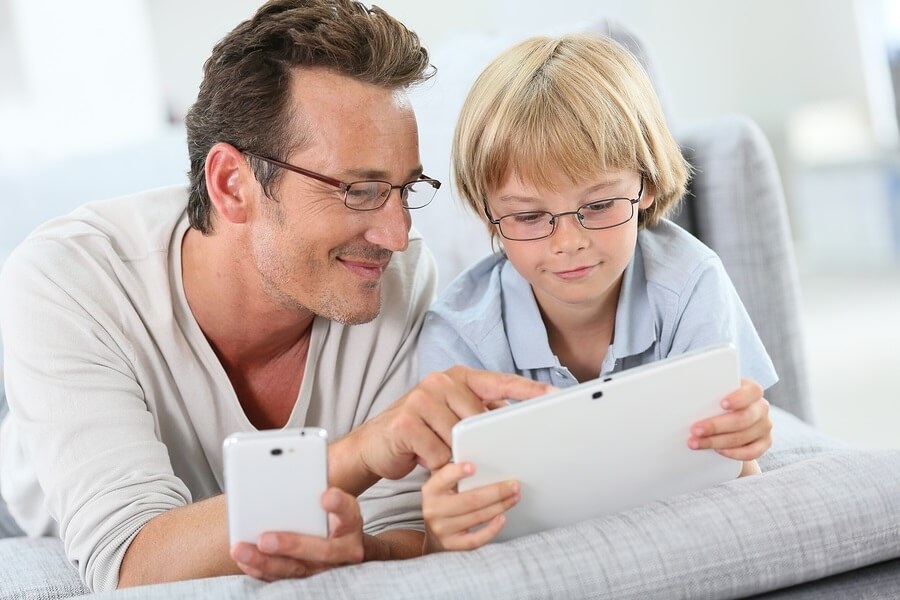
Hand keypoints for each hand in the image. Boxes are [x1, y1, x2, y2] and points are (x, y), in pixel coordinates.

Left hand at [230, 487, 363, 580]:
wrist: (336, 539)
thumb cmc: (325, 511)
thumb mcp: (326, 497)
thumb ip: (313, 488)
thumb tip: (285, 472)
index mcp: (350, 522)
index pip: (349, 512)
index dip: (339, 505)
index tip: (326, 495)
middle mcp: (343, 548)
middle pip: (323, 550)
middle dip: (292, 544)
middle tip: (264, 538)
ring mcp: (324, 567)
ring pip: (297, 568)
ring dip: (266, 561)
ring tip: (241, 549)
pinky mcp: (305, 576)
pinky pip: (282, 577)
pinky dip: (261, 569)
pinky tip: (244, 559)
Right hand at [344, 366, 553, 483]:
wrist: (373, 445)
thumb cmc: (419, 432)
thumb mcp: (450, 417)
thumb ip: (477, 414)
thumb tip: (514, 424)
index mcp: (456, 377)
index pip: (500, 381)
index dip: (528, 390)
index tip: (554, 396)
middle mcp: (439, 381)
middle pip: (480, 417)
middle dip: (482, 441)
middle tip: (476, 456)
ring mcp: (421, 399)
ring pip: (459, 438)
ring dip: (455, 456)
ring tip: (442, 457)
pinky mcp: (406, 422)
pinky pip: (439, 453)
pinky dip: (437, 465)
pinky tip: (425, 461)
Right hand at [422, 461, 519, 552]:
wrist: (432, 535)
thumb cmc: (443, 503)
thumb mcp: (441, 485)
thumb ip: (452, 471)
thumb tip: (479, 458)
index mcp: (432, 490)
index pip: (443, 478)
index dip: (457, 472)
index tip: (473, 467)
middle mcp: (434, 509)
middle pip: (470, 499)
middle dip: (496, 491)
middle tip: (513, 485)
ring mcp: (443, 529)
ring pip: (477, 517)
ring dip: (500, 506)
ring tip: (514, 497)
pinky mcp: (453, 545)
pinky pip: (476, 539)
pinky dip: (491, 529)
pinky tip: (502, 518)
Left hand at [688, 378, 771, 460]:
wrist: (728, 421)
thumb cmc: (716, 403)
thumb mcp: (715, 395)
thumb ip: (709, 395)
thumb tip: (687, 400)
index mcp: (752, 391)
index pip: (753, 391)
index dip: (738, 398)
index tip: (721, 404)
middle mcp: (761, 407)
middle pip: (743, 418)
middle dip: (716, 425)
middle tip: (695, 430)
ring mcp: (764, 426)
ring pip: (743, 437)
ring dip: (716, 441)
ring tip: (696, 442)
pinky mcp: (764, 443)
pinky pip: (752, 452)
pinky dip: (734, 453)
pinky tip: (717, 451)